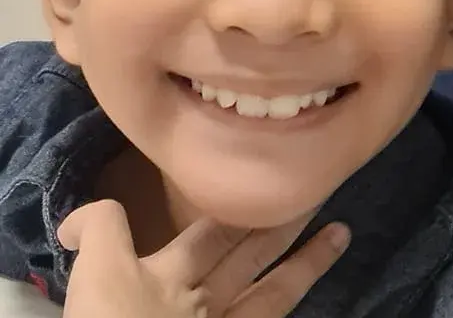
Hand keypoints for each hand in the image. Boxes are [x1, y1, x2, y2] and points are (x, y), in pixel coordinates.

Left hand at [58, 200, 349, 317]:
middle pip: (248, 257)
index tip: (259, 181)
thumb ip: (102, 232)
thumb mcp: (99, 276)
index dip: (232, 207)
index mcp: (161, 281)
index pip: (207, 234)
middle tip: (315, 191)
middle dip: (279, 226)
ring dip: (308, 261)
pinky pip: (274, 312)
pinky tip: (332, 269)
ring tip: (342, 230)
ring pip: (273, 292)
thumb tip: (76, 219)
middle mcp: (196, 308)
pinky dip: (305, 288)